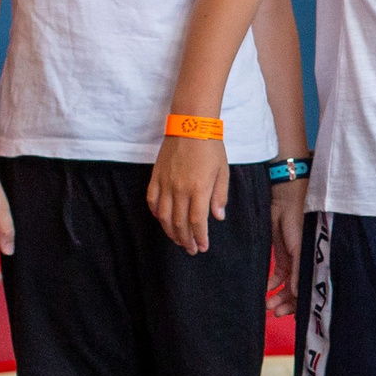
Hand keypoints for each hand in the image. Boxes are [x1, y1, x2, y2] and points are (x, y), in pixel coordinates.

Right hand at [147, 134, 230, 253]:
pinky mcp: (156, 177)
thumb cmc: (211, 148)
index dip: (199, 237)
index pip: (197, 222)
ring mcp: (165, 183)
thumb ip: (219, 196)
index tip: (202, 247)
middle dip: (186, 240)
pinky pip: (152, 201)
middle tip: (191, 249)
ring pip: (164, 216)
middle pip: (180, 223)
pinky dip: (156, 213)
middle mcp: (180, 189)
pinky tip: (162, 220)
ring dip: (171, 231)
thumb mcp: (223, 172)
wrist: (191, 125)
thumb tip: (218, 217)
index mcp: (199, 189)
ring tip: (178, 240)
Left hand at [267, 178, 305, 316]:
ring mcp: (294, 262)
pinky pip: (277, 276)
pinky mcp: (282, 256)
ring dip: (277, 297)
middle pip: (298, 292)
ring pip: (286, 287)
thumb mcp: (300, 246)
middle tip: (274, 312)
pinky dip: (271, 284)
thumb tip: (299, 294)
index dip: (301, 304)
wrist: (288, 197)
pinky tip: (265, 289)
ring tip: (266, 304)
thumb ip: (299, 270)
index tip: (290, 314)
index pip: (310, 289)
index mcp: (314, 262)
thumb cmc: (300, 219)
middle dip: (287, 304)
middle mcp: (306, 265)